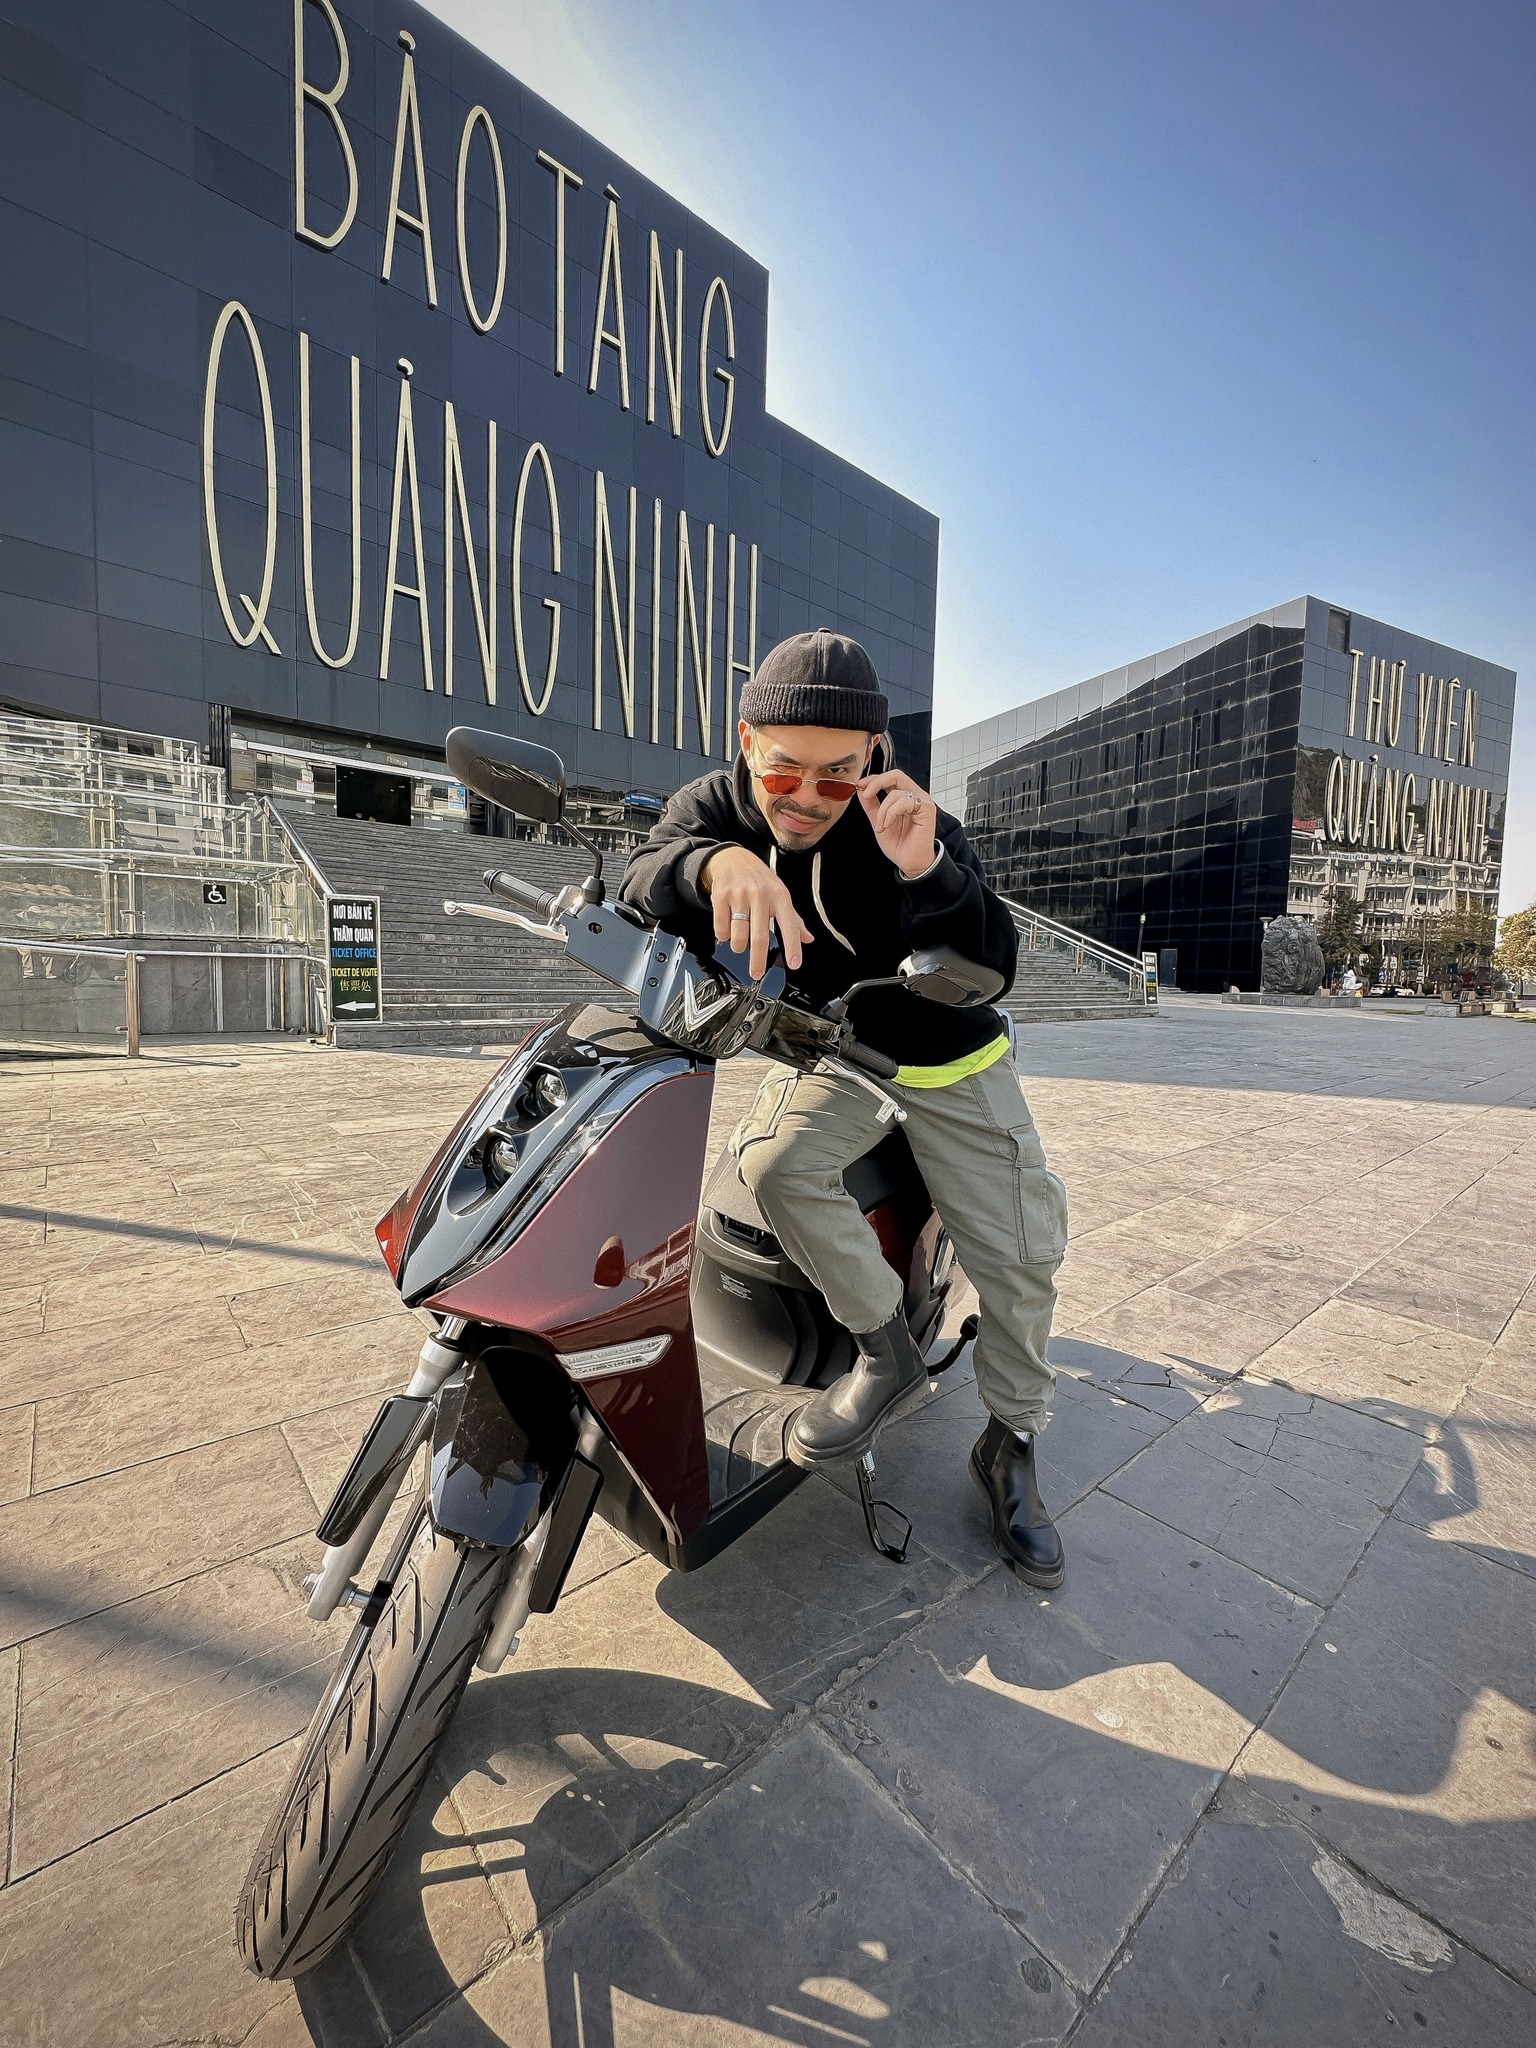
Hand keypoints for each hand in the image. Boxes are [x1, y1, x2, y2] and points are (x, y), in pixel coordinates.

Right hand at [700, 845, 813, 979]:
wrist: (732, 858)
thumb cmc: (759, 880)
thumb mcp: (780, 894)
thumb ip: (794, 919)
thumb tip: (807, 939)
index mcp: (780, 896)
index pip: (790, 925)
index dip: (793, 946)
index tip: (794, 964)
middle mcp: (761, 894)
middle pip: (760, 937)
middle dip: (758, 961)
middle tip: (756, 973)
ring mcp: (739, 895)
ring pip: (738, 935)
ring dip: (739, 946)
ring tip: (741, 942)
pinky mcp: (721, 896)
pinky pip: (721, 928)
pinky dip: (724, 936)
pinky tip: (728, 930)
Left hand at [857, 771, 938, 877]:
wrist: (910, 862)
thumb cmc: (900, 845)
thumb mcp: (878, 821)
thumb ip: (871, 805)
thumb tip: (860, 790)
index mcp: (904, 797)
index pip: (890, 778)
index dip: (874, 778)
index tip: (860, 786)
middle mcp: (915, 796)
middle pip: (896, 775)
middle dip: (877, 782)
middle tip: (866, 794)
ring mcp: (922, 802)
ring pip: (896, 792)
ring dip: (883, 810)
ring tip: (881, 826)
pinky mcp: (927, 809)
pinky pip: (905, 802)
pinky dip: (891, 813)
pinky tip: (889, 824)